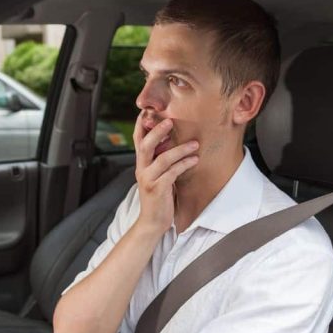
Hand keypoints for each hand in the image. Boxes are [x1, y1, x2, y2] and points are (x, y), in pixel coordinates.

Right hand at [133, 112, 198, 232]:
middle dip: (157, 132)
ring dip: (180, 149)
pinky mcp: (158, 189)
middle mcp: (141, 169)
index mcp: (141, 164)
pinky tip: (195, 159)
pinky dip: (184, 164)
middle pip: (145, 145)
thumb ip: (160, 160)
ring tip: (195, 144)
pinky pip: (172, 173)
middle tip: (170, 121)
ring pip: (162, 159)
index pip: (138, 140)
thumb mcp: (157, 175)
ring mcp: (148, 180)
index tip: (149, 111)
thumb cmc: (158, 197)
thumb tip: (171, 142)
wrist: (152, 222)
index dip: (141, 125)